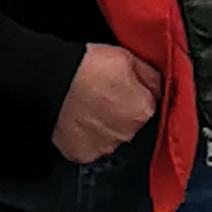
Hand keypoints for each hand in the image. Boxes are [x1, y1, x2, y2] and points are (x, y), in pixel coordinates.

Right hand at [52, 44, 162, 162]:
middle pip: (130, 124)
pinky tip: (77, 119)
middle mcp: (128, 133)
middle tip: (102, 94)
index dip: (134, 94)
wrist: (50, 82)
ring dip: (104, 125)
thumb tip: (160, 86)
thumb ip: (150, 76)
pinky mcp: (83, 154)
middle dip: (120, 112)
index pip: (149, 105)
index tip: (122, 87)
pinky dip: (85, 136)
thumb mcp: (127, 57)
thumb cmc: (85, 68)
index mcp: (143, 109)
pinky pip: (89, 146)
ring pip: (110, 137)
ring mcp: (105, 146)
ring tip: (87, 106)